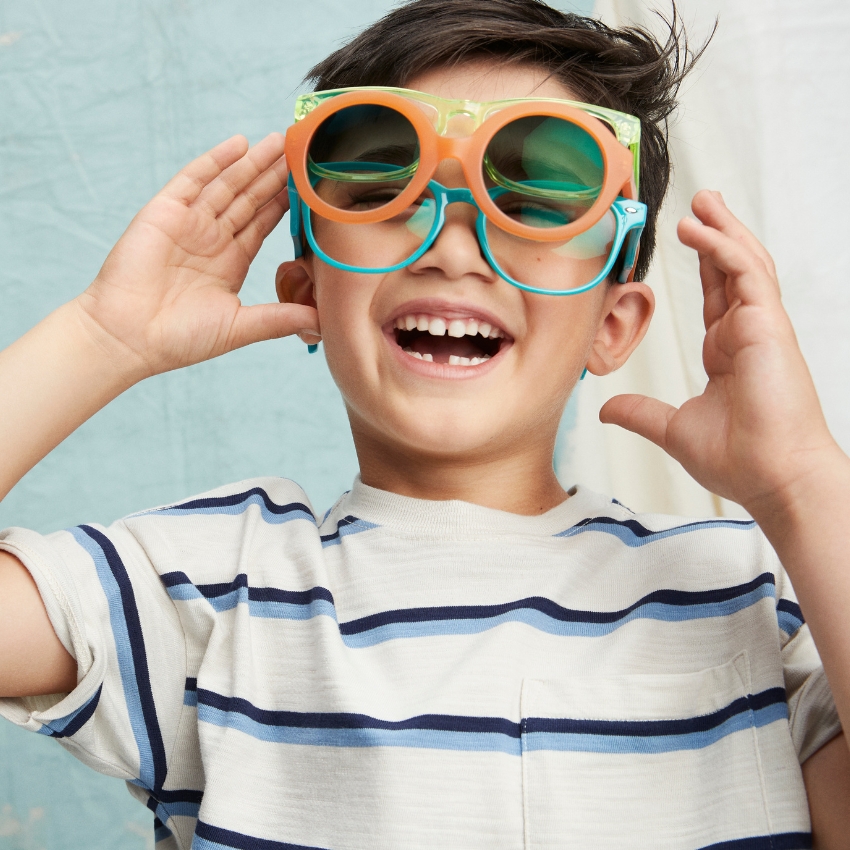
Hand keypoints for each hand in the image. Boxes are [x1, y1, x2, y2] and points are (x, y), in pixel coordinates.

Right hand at [75, 134, 319, 380]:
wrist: (130, 339)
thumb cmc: (180, 339)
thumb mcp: (240, 327)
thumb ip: (279, 318)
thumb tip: (321, 320)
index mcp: (231, 262)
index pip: (264, 224)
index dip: (285, 204)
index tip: (311, 186)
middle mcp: (212, 238)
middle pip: (250, 198)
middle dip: (274, 175)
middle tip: (300, 151)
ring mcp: (189, 223)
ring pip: (228, 184)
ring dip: (253, 162)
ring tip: (280, 141)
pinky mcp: (165, 212)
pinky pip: (193, 179)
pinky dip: (215, 160)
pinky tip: (240, 144)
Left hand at [600, 190, 840, 516]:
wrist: (770, 478)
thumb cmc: (737, 459)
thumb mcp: (672, 429)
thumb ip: (640, 412)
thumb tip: (606, 408)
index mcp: (728, 352)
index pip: (716, 295)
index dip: (704, 263)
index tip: (687, 236)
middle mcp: (745, 334)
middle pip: (733, 269)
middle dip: (717, 231)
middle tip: (700, 202)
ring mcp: (760, 327)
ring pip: (744, 263)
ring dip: (722, 228)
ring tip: (702, 200)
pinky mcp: (768, 325)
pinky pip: (746, 274)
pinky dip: (722, 248)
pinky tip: (700, 230)